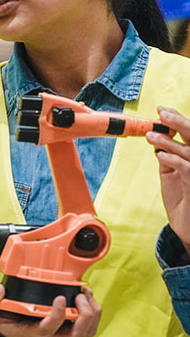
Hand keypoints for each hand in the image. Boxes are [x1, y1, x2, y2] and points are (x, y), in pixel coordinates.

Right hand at [0, 283, 100, 336]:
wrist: (6, 330)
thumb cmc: (0, 321)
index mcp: (32, 330)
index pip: (49, 328)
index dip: (58, 315)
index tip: (60, 297)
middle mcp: (50, 333)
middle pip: (76, 334)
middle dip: (83, 315)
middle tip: (79, 295)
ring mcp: (60, 331)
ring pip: (85, 331)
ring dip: (91, 314)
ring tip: (85, 294)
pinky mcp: (65, 324)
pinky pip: (87, 325)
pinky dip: (91, 312)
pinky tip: (84, 296)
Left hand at [147, 107, 189, 249]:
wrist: (186, 226)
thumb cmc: (180, 197)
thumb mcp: (170, 171)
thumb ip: (166, 153)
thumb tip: (155, 135)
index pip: (189, 133)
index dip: (177, 119)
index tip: (161, 110)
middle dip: (179, 122)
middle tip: (162, 114)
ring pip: (189, 152)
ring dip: (169, 142)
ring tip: (151, 136)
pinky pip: (188, 170)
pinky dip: (174, 160)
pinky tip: (161, 155)